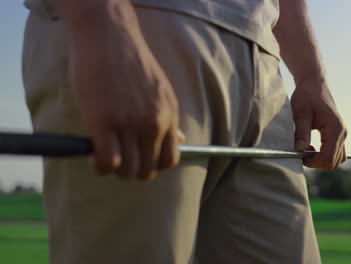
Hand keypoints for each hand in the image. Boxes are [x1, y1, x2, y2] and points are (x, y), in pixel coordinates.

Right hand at [68, 3, 182, 179]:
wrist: (109, 36)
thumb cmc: (131, 62)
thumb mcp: (161, 90)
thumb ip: (169, 118)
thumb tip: (179, 139)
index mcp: (169, 116)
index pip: (171, 159)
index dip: (154, 165)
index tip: (140, 158)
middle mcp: (154, 124)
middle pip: (148, 170)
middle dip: (132, 170)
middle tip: (119, 158)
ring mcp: (129, 125)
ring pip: (127, 171)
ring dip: (115, 170)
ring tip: (105, 155)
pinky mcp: (103, 123)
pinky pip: (106, 163)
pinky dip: (99, 166)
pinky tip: (93, 153)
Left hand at [290, 77, 346, 170]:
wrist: (314, 84)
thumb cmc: (307, 96)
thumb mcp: (300, 114)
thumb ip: (301, 132)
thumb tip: (299, 150)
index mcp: (335, 128)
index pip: (328, 157)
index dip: (313, 162)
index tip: (299, 157)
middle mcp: (342, 133)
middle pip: (334, 162)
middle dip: (316, 163)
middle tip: (300, 154)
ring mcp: (342, 134)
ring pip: (336, 160)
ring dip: (320, 160)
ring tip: (305, 150)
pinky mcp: (338, 135)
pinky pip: (335, 153)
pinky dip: (324, 155)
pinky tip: (310, 147)